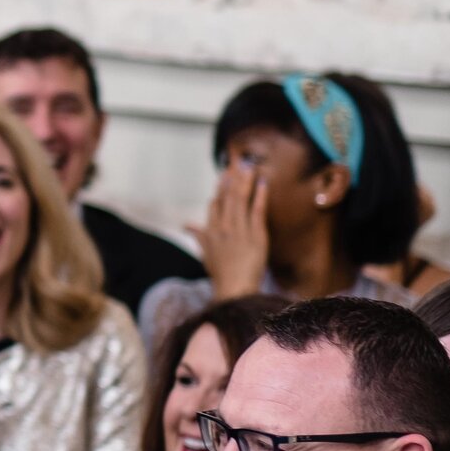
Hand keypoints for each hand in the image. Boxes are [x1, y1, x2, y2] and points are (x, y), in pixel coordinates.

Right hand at [188, 165, 269, 298]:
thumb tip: (187, 225)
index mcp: (211, 232)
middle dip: (232, 178)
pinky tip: (262, 183)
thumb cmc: (221, 274)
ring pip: (240, 200)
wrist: (234, 289)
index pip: (215, 205)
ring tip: (248, 166)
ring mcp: (239, 231)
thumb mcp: (207, 253)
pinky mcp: (256, 236)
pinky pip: (257, 211)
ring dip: (244, 182)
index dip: (220, 188)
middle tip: (236, 161)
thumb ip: (199, 236)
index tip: (225, 174)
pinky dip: (260, 196)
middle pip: (227, 198)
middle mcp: (223, 228)